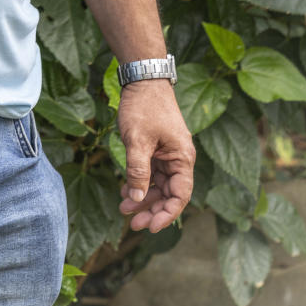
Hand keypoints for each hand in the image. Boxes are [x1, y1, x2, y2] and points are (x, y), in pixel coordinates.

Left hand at [117, 80, 194, 232]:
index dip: (167, 214)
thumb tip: (135, 199)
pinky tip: (124, 191)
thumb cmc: (144, 106)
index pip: (180, 196)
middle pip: (169, 194)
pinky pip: (151, 173)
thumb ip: (138, 171)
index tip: (150, 226)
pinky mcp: (157, 149)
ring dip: (142, 198)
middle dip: (151, 209)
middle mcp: (179, 159)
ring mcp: (167, 154)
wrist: (143, 78)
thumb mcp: (138, 140)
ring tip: (123, 210)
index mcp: (182, 158)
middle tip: (132, 222)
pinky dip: (139, 183)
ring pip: (158, 185)